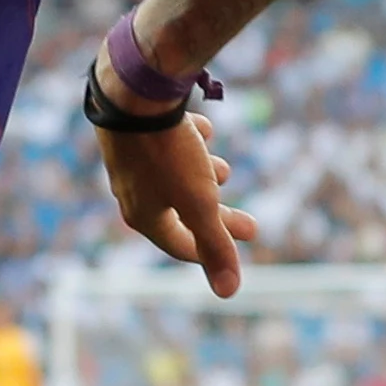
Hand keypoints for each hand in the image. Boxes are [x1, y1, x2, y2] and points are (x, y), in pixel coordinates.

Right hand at [98, 105, 260, 296]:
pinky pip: (166, 145)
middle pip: (183, 214)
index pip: (181, 245)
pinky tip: (204, 130)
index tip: (242, 244)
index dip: (213, 252)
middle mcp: (133, 193)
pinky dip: (189, 143)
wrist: (134, 93)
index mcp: (143, 216)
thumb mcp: (199, 201)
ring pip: (174, 178)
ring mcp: (132, 161)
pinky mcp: (135, 132)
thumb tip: (229, 292)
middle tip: (253, 225)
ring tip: (223, 170)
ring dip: (203, 179)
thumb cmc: (167, 153)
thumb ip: (216, 245)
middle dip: (219, 218)